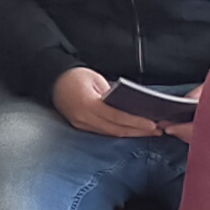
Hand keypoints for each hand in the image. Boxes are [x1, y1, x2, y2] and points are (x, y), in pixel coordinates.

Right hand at [53, 66, 169, 138]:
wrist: (51, 80)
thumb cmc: (74, 76)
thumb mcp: (95, 79)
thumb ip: (112, 94)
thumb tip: (130, 106)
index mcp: (87, 103)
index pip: (117, 116)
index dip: (136, 122)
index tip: (153, 124)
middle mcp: (84, 118)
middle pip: (116, 129)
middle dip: (138, 131)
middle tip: (157, 131)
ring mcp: (81, 125)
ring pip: (111, 133)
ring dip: (131, 133)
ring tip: (149, 132)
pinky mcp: (81, 127)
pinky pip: (104, 132)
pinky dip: (119, 132)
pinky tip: (131, 130)